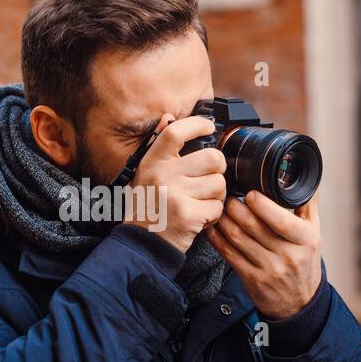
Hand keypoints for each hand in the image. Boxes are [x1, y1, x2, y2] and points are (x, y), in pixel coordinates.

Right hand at [124, 114, 226, 253]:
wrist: (141, 244)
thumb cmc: (146, 207)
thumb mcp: (145, 173)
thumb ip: (158, 147)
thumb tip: (168, 118)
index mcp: (153, 162)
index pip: (176, 131)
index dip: (197, 124)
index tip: (209, 127)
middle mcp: (163, 175)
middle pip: (212, 157)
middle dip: (218, 169)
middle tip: (209, 179)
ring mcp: (176, 195)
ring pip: (219, 183)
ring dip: (216, 195)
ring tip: (201, 202)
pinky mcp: (188, 215)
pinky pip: (217, 207)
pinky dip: (213, 215)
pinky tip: (200, 217)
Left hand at [206, 192, 321, 319]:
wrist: (299, 302)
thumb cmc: (304, 261)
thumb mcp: (314, 233)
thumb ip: (307, 204)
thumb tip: (299, 173)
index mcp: (306, 240)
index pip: (281, 220)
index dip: (261, 205)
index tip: (250, 193)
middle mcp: (288, 255)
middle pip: (254, 227)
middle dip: (236, 208)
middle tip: (228, 197)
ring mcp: (269, 269)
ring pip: (238, 239)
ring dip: (224, 220)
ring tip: (220, 209)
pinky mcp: (252, 279)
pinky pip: (229, 254)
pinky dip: (217, 238)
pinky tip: (213, 227)